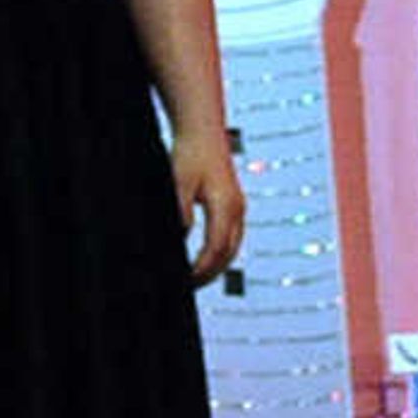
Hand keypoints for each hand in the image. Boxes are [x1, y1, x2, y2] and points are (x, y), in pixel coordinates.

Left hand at [175, 126, 245, 282]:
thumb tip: (179, 238)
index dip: (200, 269)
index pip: (215, 249)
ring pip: (233, 247)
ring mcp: (238, 206)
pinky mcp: (234, 203)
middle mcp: (237, 209)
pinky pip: (231, 237)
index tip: (184, 281)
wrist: (203, 130)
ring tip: (196, 278)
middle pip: (228, 253)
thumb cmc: (190, 153)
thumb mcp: (178, 182)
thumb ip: (180, 211)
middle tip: (189, 287)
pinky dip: (220, 252)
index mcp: (226, 206)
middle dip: (210, 273)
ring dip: (216, 265)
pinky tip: (205, 257)